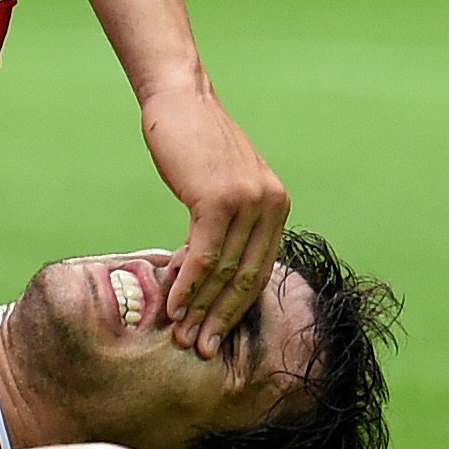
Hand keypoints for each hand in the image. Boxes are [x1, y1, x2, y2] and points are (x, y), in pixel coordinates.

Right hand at [141, 83, 289, 356]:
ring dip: (200, 308)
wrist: (179, 100)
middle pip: (246, 278)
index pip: (259, 270)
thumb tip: (203, 272)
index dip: (236, 308)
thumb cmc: (191, 141)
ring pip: (225, 271)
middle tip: (199, 348)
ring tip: (180, 334)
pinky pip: (204, 254)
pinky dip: (188, 284)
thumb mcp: (218, 184)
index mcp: (277, 206)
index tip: (214, 334)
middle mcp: (271, 205)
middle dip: (221, 318)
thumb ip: (222, 222)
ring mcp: (248, 201)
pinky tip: (172, 303)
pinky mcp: (220, 199)